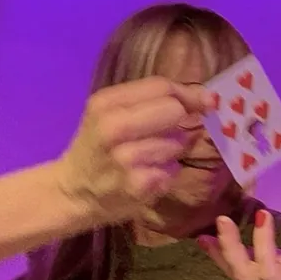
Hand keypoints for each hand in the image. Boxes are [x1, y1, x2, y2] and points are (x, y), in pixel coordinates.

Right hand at [55, 76, 212, 223]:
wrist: (72, 192)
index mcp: (106, 103)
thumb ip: (151, 101)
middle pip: (174, 110)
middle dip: (181, 121)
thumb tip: (205, 98)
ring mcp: (127, 158)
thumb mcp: (111, 115)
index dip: (190, 93)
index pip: (161, 87)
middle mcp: (114, 127)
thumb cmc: (98, 149)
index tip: (208, 101)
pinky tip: (148, 175)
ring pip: (178, 142)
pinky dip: (167, 172)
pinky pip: (173, 169)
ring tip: (150, 158)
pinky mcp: (139, 184)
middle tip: (171, 132)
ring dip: (174, 150)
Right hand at [197, 210, 280, 279]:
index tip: (200, 235)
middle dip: (230, 249)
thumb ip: (269, 257)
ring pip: (269, 276)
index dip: (217, 256)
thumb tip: (247, 240)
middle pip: (244, 276)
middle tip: (222, 219)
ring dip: (263, 245)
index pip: (236, 272)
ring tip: (262, 215)